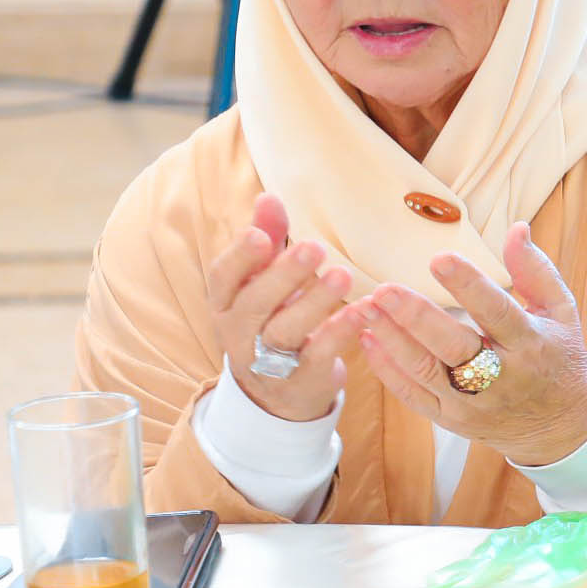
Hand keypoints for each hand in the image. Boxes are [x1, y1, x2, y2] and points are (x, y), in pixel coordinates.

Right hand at [208, 193, 362, 421]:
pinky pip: (319, 355)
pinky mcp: (302, 380)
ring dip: (314, 302)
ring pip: (285, 331)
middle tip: (315, 247)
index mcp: (226, 303)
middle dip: (283, 275)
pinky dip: (340, 332)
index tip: (260, 235)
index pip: (223, 278)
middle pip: (254, 305)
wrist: (279, 390)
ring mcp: (268, 361)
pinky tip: (363, 310)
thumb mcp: (263, 280)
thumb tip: (268, 197)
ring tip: (342, 276)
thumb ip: (268, 239)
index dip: (239, 258)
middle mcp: (239, 333)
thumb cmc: (271, 318)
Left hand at [354, 223, 586, 467]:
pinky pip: (413, 396)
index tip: (439, 259)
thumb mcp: (561, 312)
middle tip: (384, 289)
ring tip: (366, 307)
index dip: (469, 286)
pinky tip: (368, 340)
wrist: (560, 426)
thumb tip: (515, 227)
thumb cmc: (557, 357)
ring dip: (392, 340)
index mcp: (531, 344)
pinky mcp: (452, 419)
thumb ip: (536, 270)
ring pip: (425, 372)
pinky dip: (387, 370)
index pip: (497, 312)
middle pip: (454, 347)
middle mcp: (503, 377)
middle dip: (416, 318)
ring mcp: (474, 403)